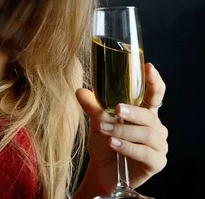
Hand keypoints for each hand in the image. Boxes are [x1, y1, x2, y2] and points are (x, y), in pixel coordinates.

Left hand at [76, 62, 167, 191]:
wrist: (102, 171)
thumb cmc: (105, 143)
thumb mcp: (97, 121)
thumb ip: (92, 106)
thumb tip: (80, 91)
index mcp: (144, 113)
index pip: (155, 94)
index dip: (154, 81)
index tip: (149, 67)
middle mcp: (155, 128)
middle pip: (150, 115)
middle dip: (132, 112)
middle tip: (116, 110)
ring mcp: (158, 146)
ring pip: (147, 134)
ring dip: (124, 131)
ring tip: (106, 131)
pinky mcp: (156, 163)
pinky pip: (145, 153)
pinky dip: (128, 147)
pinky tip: (114, 144)